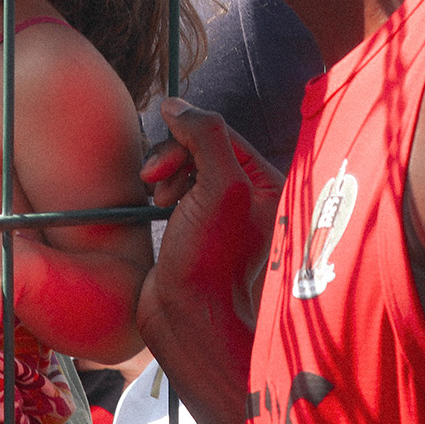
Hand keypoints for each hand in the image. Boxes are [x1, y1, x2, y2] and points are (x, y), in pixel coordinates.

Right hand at [141, 99, 284, 323]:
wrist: (189, 318)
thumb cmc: (211, 262)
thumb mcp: (219, 188)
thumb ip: (205, 136)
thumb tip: (176, 105)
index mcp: (269, 184)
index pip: (220, 134)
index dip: (185, 140)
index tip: (162, 167)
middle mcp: (251, 196)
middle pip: (201, 147)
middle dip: (173, 159)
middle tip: (156, 184)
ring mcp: (224, 213)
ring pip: (186, 166)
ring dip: (165, 174)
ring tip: (156, 199)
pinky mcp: (198, 227)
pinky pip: (178, 189)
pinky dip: (162, 190)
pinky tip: (156, 207)